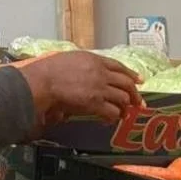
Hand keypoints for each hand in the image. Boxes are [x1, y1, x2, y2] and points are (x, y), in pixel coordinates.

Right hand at [18, 51, 142, 123]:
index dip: (130, 74)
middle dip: (134, 93)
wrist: (42, 82)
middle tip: (137, 101)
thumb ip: (82, 65)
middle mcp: (101, 73)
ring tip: (123, 113)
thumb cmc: (47, 70)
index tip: (138, 80)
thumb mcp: (68, 59)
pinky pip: (112, 111)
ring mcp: (100, 88)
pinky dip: (114, 116)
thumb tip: (85, 73)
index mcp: (94, 60)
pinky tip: (110, 120)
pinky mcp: (95, 103)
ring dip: (125, 107)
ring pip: (123, 98)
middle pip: (126, 83)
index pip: (118, 66)